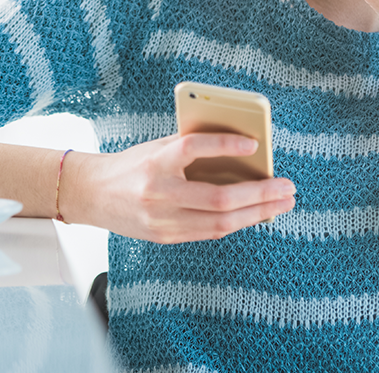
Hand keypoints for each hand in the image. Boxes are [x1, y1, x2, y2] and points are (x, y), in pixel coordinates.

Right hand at [62, 133, 295, 243]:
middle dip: (259, 193)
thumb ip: (191, 148)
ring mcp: (162, 220)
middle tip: (287, 186)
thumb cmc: (131, 165)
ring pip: (220, 222)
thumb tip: (240, 151)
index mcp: (154, 162)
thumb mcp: (157, 147)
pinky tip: (257, 213)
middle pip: (218, 198)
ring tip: (282, 203)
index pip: (193, 148)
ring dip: (257, 213)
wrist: (92, 194)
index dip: (224, 145)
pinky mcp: (165, 237)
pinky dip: (236, 222)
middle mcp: (158, 193)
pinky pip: (210, 231)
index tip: (254, 142)